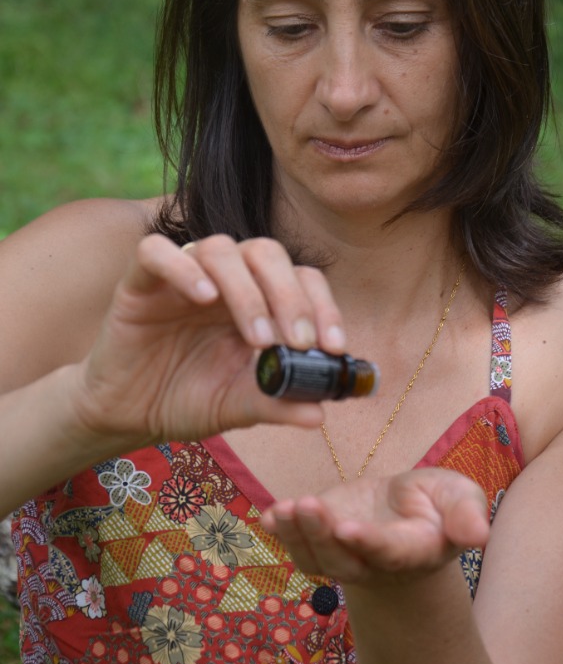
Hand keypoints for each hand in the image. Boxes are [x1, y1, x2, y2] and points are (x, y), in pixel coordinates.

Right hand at [69, 233, 345, 446]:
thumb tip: (320, 413)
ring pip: (222, 249)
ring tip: (258, 338)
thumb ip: (277, 404)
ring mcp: (184, 274)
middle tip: (299, 342)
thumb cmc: (187, 399)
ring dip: (247, 290)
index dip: (323, 306)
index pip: (303, 278)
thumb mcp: (238, 406)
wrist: (128, 412)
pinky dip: (182, 267)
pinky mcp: (141, 279)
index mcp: (259, 299)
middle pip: (268, 253)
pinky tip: (201, 297)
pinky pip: (156, 252)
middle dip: (291, 295)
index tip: (334, 348)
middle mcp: (227, 279)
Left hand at [260, 468, 489, 585]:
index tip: (348, 527)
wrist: (409, 512)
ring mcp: (346, 557)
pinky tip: (268, 516)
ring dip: (297, 536)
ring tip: (283, 509)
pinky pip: (300, 551)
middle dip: (322, 536)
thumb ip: (467, 513)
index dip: (369, 543)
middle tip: (307, 505)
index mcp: (413, 550)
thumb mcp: (460, 496)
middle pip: (345, 560)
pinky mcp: (324, 543)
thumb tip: (478, 535)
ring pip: (317, 560)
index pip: (390, 552)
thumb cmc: (438, 503)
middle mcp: (375, 563)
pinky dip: (281, 536)